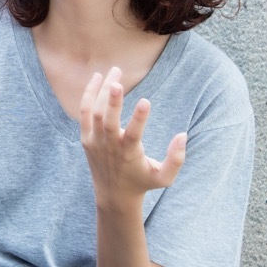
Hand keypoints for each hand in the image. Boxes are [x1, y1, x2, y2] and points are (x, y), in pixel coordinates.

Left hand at [79, 67, 185, 206]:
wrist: (113, 195)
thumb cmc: (142, 183)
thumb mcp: (164, 178)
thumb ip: (175, 160)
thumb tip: (183, 135)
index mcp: (129, 154)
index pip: (133, 134)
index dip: (139, 118)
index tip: (145, 101)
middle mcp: (109, 146)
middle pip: (107, 120)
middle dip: (112, 100)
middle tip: (118, 79)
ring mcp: (94, 141)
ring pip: (95, 112)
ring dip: (102, 90)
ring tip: (115, 71)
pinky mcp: (86, 137)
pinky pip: (84, 113)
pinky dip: (88, 95)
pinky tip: (97, 78)